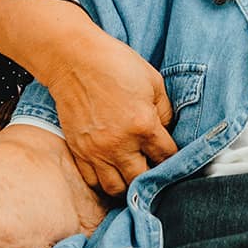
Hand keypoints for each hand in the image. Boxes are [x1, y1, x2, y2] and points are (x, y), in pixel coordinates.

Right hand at [43, 28, 176, 195]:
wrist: (75, 59)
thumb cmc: (116, 64)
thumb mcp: (153, 81)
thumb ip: (164, 111)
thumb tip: (166, 131)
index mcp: (143, 125)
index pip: (166, 157)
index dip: (173, 158)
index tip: (170, 156)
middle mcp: (120, 144)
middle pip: (141, 180)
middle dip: (151, 177)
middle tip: (153, 168)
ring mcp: (96, 150)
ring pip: (116, 188)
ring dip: (128, 185)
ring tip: (132, 174)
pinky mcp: (79, 150)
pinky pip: (93, 181)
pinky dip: (104, 181)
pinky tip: (112, 171)